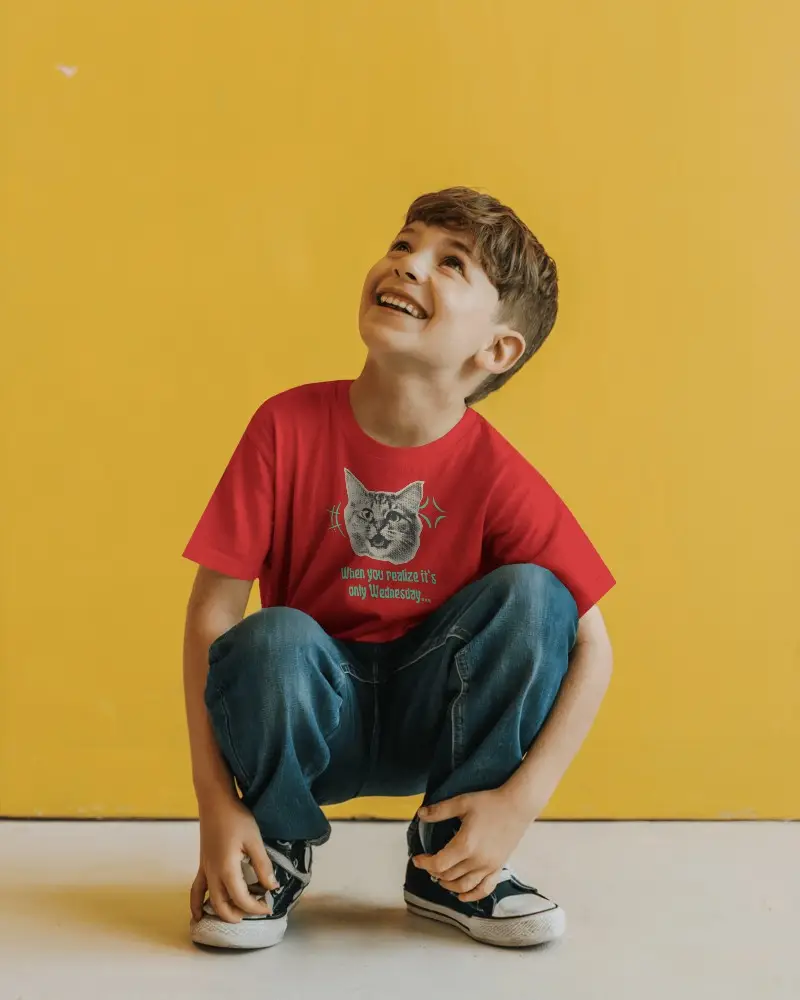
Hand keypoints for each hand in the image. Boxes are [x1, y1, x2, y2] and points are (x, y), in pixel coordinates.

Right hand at [190, 795, 277, 923]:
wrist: (215, 801)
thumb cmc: (236, 817)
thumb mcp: (254, 840)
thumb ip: (262, 865)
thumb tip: (272, 886)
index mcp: (227, 869)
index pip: (241, 900)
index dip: (256, 907)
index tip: (269, 906)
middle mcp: (212, 874)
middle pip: (223, 906)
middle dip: (240, 914)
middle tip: (256, 911)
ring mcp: (205, 869)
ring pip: (208, 901)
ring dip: (220, 912)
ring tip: (235, 917)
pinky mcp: (202, 864)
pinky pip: (196, 889)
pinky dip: (197, 904)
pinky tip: (197, 914)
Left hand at [412, 786, 532, 901]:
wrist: (518, 805)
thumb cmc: (490, 802)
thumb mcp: (462, 802)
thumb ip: (440, 810)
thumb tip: (420, 815)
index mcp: (465, 845)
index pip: (439, 864)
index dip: (424, 863)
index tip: (417, 858)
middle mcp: (477, 861)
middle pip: (449, 876)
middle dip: (435, 872)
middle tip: (428, 864)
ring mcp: (489, 867)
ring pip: (464, 886)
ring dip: (449, 885)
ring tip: (440, 878)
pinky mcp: (498, 868)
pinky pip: (484, 889)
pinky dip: (472, 896)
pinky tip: (462, 896)